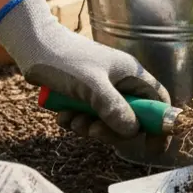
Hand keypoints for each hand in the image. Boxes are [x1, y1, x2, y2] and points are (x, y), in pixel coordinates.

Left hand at [0, 0, 168, 141]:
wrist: (32, 45)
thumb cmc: (64, 59)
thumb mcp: (91, 86)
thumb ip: (114, 108)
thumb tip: (133, 132)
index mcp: (132, 75)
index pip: (159, 101)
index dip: (160, 125)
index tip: (152, 148)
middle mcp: (121, 83)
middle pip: (131, 118)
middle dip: (111, 130)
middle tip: (92, 131)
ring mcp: (103, 89)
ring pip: (107, 121)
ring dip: (89, 126)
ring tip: (71, 119)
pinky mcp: (85, 95)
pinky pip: (89, 117)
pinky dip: (76, 120)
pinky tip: (62, 115)